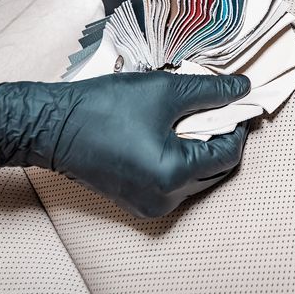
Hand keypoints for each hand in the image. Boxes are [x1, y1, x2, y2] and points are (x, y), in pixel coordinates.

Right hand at [0, 71, 250, 217]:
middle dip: (221, 137)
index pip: (229, 153)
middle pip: (216, 169)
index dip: (238, 125)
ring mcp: (150, 205)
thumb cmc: (104, 107)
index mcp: (175, 174)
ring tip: (193, 116)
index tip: (236, 101)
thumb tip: (243, 88)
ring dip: (202, 148)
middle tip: (217, 106)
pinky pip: (175, 182)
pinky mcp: (137, 201)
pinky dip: (182, 158)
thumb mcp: (166, 90)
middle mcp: (166, 199)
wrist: (51, 126)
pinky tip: (173, 131)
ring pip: (197, 177)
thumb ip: (211, 91)